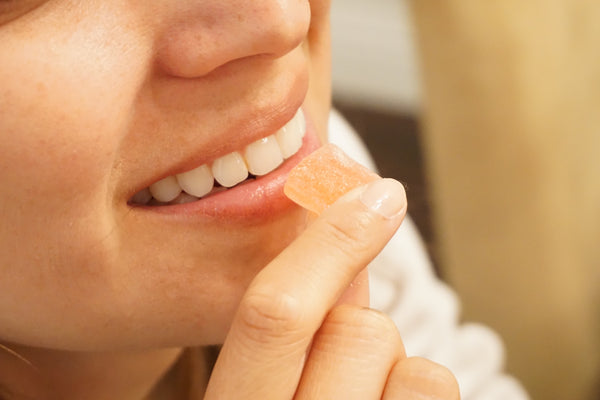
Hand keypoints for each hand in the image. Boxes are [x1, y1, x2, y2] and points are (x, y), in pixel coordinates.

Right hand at [205, 178, 459, 398]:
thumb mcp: (255, 389)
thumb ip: (291, 327)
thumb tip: (344, 249)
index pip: (274, 315)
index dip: (327, 243)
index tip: (377, 195)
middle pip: (358, 329)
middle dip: (358, 327)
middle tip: (340, 363)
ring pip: (412, 364)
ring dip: (393, 369)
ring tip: (361, 399)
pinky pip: (436, 390)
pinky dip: (419, 395)